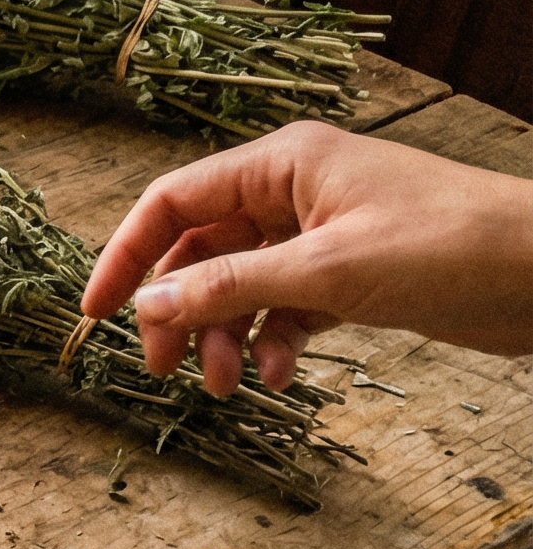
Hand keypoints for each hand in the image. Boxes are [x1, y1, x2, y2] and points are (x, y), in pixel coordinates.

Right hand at [81, 120, 532, 395]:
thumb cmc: (451, 245)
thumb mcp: (326, 270)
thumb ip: (231, 286)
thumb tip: (151, 306)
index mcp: (282, 163)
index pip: (173, 202)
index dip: (127, 255)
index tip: (97, 312)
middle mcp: (294, 191)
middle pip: (201, 250)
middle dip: (179, 310)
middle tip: (164, 367)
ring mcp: (322, 234)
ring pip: (241, 285)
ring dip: (224, 335)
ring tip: (226, 385)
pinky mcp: (351, 275)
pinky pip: (284, 309)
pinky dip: (273, 342)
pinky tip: (280, 375)